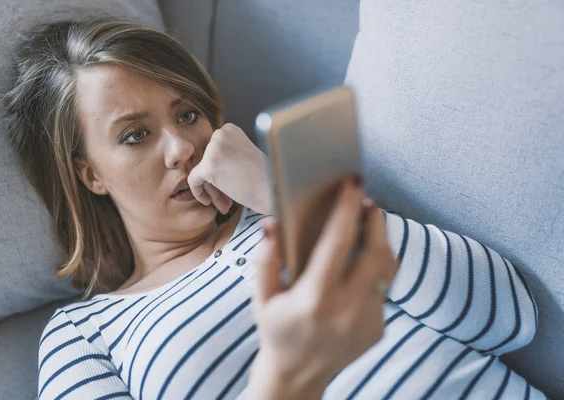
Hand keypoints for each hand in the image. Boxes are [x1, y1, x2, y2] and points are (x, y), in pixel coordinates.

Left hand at [188, 123, 271, 213]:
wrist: (275, 191)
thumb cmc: (266, 179)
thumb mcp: (244, 157)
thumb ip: (225, 156)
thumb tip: (202, 167)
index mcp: (230, 129)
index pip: (212, 152)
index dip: (220, 172)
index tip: (230, 186)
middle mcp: (221, 134)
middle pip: (206, 162)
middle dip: (215, 183)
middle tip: (226, 200)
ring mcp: (214, 149)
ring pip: (201, 173)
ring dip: (212, 191)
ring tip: (225, 204)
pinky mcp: (208, 166)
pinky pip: (193, 180)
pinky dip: (198, 193)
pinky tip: (210, 202)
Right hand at [248, 177, 397, 399]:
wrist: (298, 375)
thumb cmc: (276, 329)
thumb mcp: (261, 296)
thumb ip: (265, 259)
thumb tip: (272, 224)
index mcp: (314, 298)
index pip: (338, 242)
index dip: (347, 208)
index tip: (352, 182)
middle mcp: (346, 310)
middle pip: (376, 252)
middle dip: (375, 220)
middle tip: (367, 202)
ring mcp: (366, 321)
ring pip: (386, 269)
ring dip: (380, 242)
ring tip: (369, 225)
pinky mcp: (378, 329)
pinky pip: (382, 289)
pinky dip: (373, 271)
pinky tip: (358, 267)